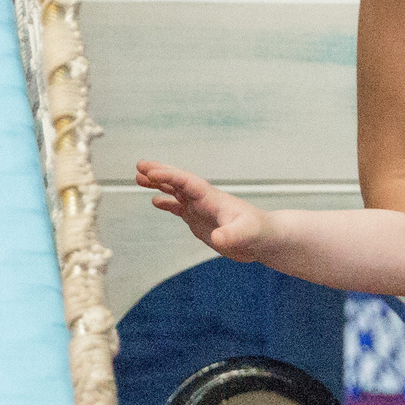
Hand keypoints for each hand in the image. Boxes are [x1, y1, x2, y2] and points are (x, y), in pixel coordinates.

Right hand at [137, 160, 270, 259]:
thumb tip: (218, 239)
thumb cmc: (259, 233)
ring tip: (138, 177)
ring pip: (176, 192)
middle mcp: (204, 200)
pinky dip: (167, 203)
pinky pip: (179, 208)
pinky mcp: (200, 220)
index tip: (151, 171)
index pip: (187, 183)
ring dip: (159, 184)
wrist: (266, 239)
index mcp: (212, 198)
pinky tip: (154, 201)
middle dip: (160, 173)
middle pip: (179, 181)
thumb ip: (232, 235)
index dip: (169, 176)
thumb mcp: (246, 235)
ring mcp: (201, 209)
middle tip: (139, 166)